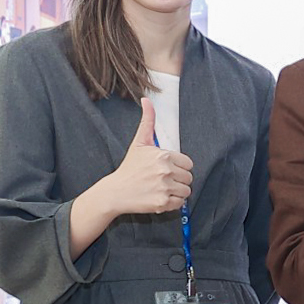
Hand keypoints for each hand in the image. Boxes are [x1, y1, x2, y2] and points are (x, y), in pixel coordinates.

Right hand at [94, 97, 192, 221]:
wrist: (115, 192)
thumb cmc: (129, 167)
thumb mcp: (139, 142)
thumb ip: (148, 121)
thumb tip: (146, 100)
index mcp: (163, 156)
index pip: (188, 163)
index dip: (179, 167)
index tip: (167, 169)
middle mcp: (165, 171)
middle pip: (188, 178)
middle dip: (178, 179)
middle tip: (163, 180)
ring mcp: (164, 188)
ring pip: (186, 191)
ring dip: (177, 192)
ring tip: (161, 189)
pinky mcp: (162, 203)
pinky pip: (180, 204)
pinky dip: (172, 203)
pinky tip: (160, 197)